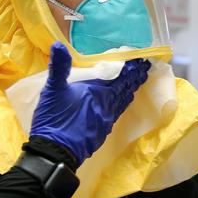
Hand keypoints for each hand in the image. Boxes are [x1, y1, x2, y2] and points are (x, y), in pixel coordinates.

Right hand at [30, 42, 150, 165]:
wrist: (56, 153)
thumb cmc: (55, 119)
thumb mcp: (53, 90)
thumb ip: (59, 67)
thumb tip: (58, 44)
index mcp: (97, 91)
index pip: (119, 77)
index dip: (130, 68)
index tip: (141, 61)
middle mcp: (106, 104)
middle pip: (124, 88)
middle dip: (134, 78)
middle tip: (145, 69)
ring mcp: (106, 119)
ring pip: (122, 101)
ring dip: (130, 90)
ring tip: (137, 83)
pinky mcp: (102, 130)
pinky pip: (117, 112)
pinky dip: (122, 103)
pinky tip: (121, 103)